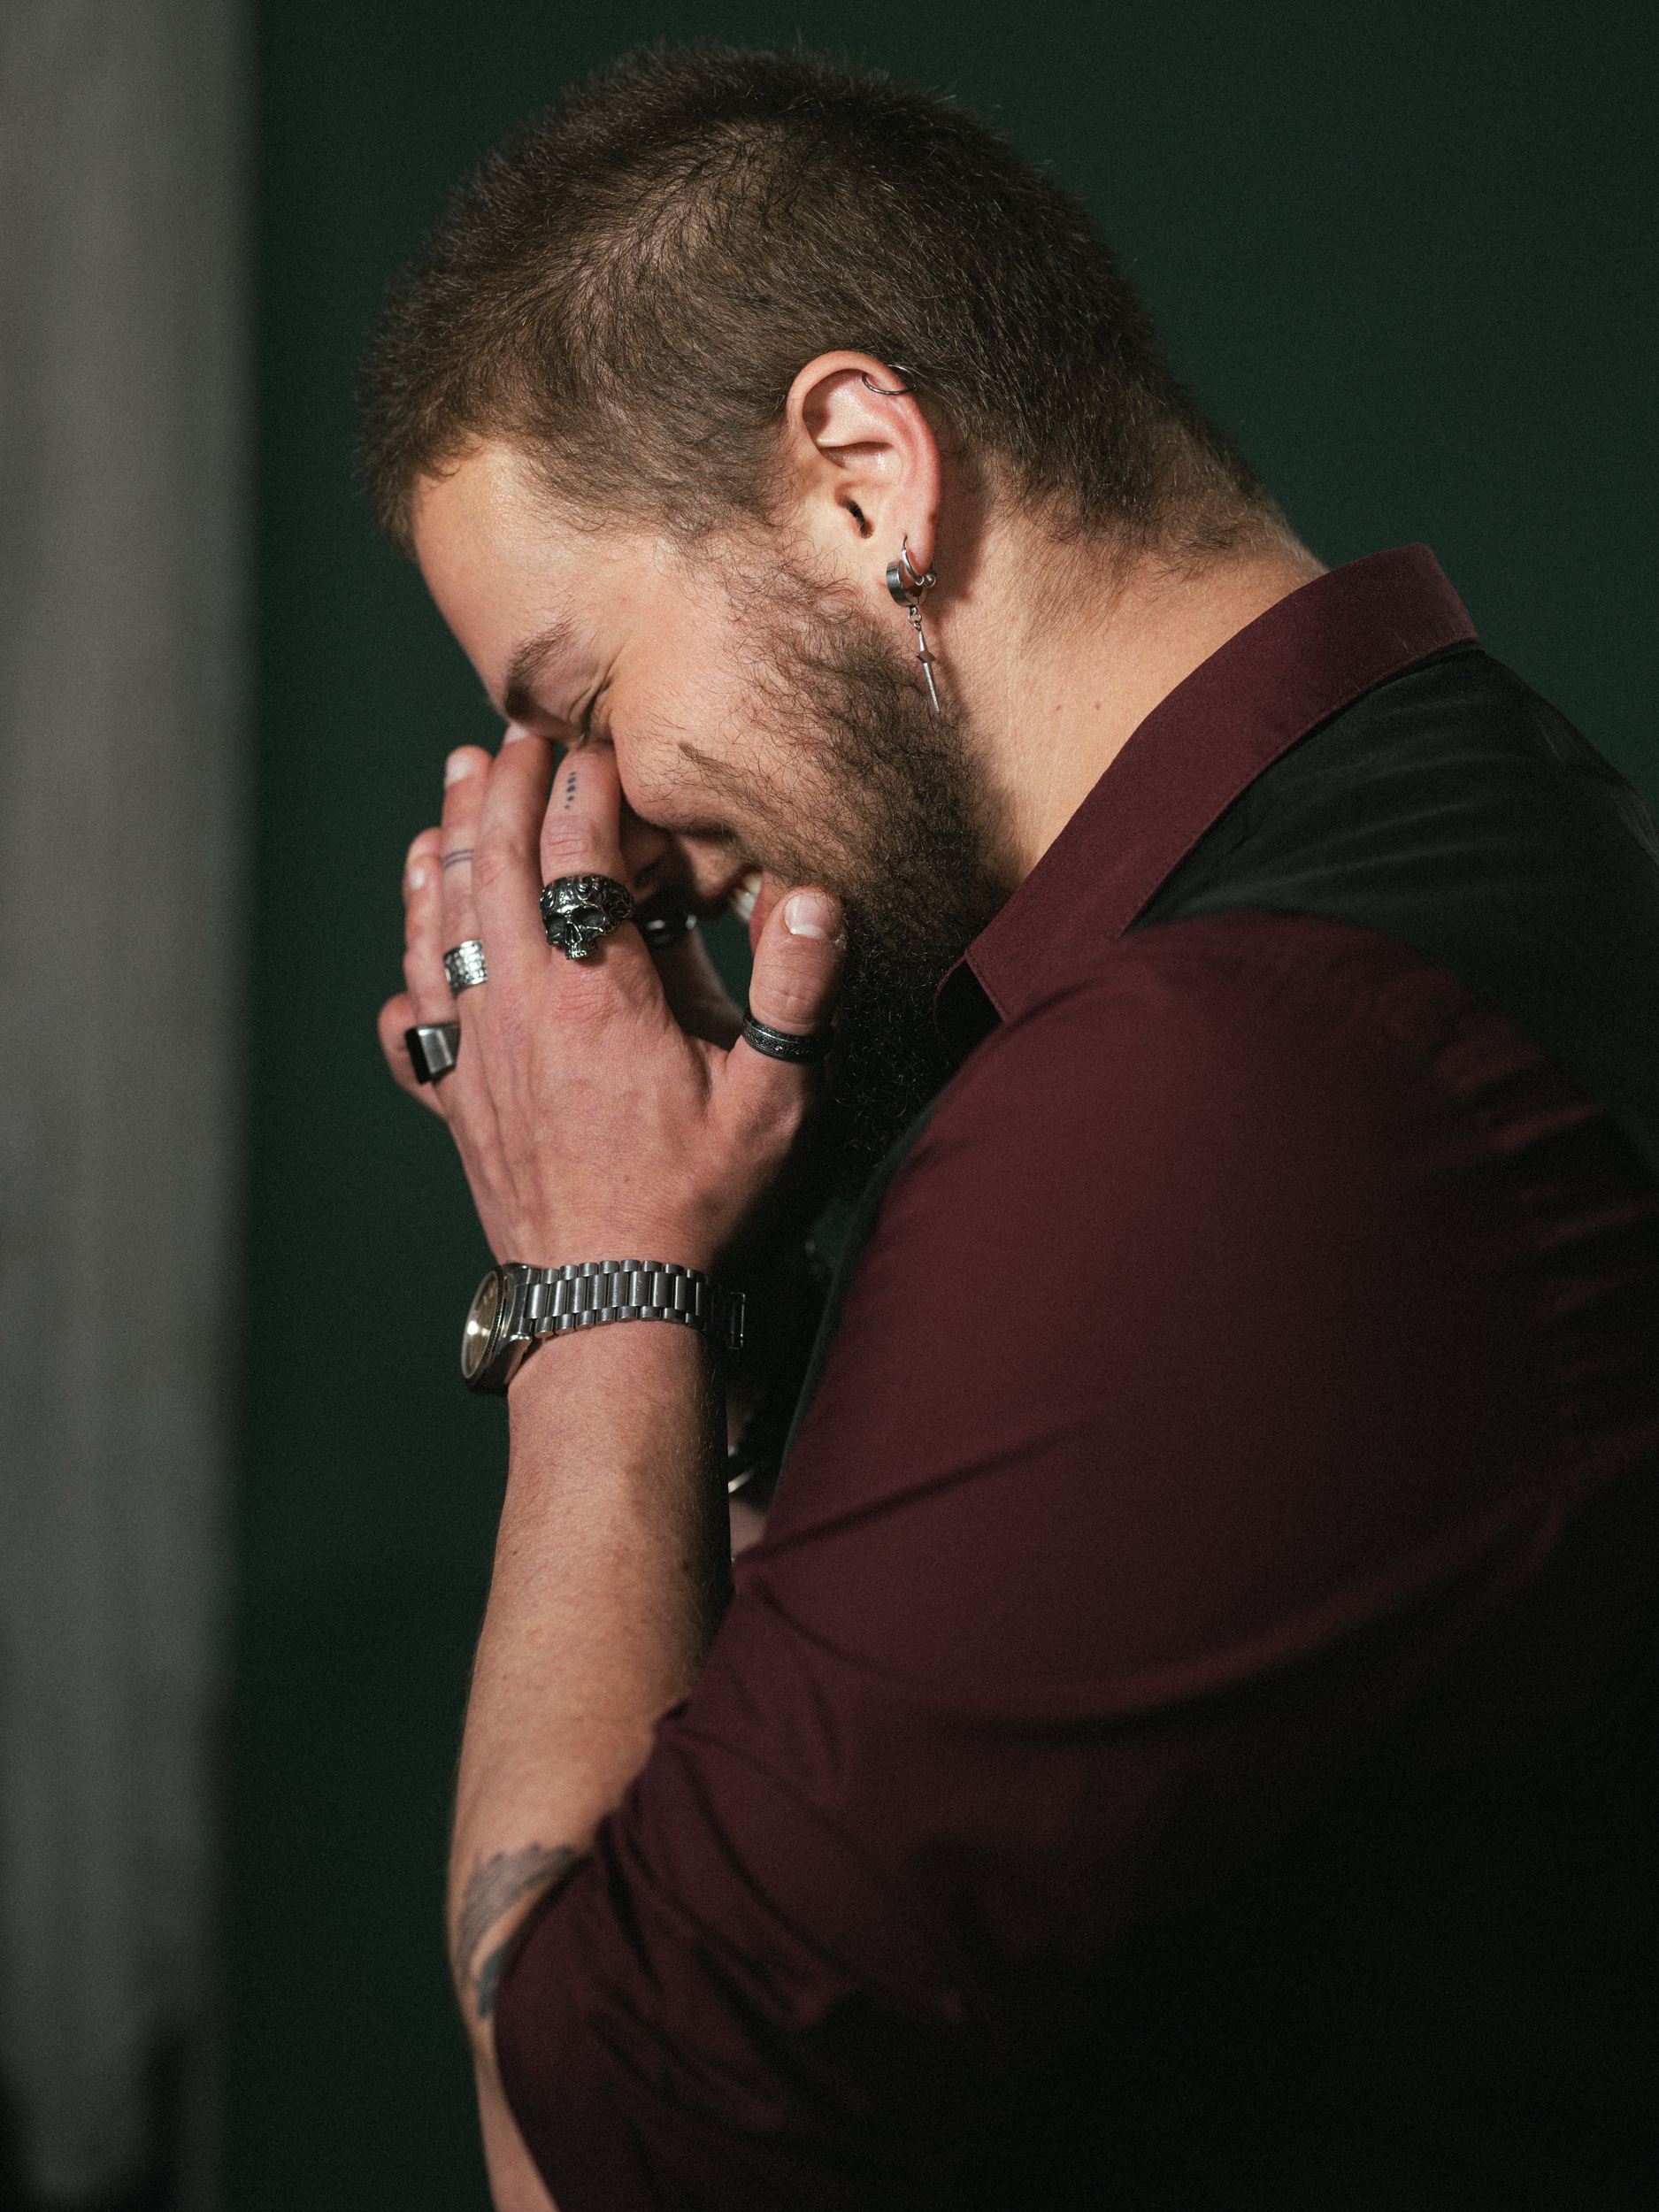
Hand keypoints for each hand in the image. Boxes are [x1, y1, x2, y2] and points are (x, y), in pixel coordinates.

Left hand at [376, 735, 843, 1271]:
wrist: (612, 1308)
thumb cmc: (700, 1209)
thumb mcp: (774, 1104)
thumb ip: (796, 996)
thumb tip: (814, 899)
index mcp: (596, 993)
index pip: (578, 853)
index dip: (588, 786)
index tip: (599, 743)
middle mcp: (518, 1008)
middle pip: (493, 870)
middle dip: (500, 793)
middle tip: (508, 739)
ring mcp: (475, 1056)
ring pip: (439, 929)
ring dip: (445, 855)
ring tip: (447, 803)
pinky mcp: (456, 1104)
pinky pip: (412, 1018)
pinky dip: (408, 965)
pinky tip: (409, 951)